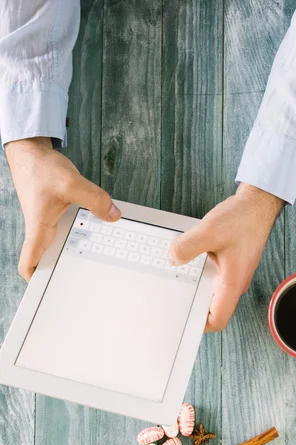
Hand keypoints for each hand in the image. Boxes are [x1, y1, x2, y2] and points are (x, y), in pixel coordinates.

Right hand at [5, 137, 120, 280]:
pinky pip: (63, 229)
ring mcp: (45, 221)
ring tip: (91, 258)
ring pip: (56, 244)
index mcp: (39, 228)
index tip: (48, 290)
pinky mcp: (51, 212)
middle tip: (78, 279)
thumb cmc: (41, 168)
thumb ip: (95, 199)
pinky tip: (91, 231)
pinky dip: (75, 233)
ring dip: (69, 251)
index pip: (29, 262)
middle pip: (45, 258)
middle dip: (59, 270)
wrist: (30, 151)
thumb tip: (113, 215)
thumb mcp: (71, 183)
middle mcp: (40, 228)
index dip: (35, 279)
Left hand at [169, 183, 283, 331]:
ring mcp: (233, 275)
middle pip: (212, 307)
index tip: (183, 320)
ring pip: (211, 291)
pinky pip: (212, 277)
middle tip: (173, 296)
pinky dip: (199, 273)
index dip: (200, 325)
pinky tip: (190, 261)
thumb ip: (187, 247)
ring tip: (179, 276)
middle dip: (192, 304)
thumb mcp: (209, 231)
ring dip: (195, 286)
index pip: (218, 319)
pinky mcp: (231, 265)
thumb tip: (173, 259)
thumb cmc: (243, 219)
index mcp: (232, 283)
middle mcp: (234, 283)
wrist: (257, 205)